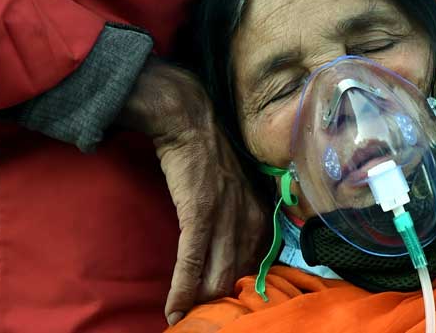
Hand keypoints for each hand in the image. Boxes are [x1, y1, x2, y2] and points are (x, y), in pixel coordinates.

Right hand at [118, 57, 269, 325]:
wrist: (190, 122)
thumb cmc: (209, 156)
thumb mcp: (237, 190)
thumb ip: (242, 220)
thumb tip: (236, 252)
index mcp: (260, 215)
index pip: (258, 267)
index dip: (242, 292)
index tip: (231, 310)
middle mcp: (249, 219)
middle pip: (237, 277)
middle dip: (221, 305)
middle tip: (208, 323)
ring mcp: (225, 216)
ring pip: (216, 275)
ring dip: (199, 304)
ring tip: (188, 324)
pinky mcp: (199, 212)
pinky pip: (192, 260)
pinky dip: (183, 289)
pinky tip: (175, 310)